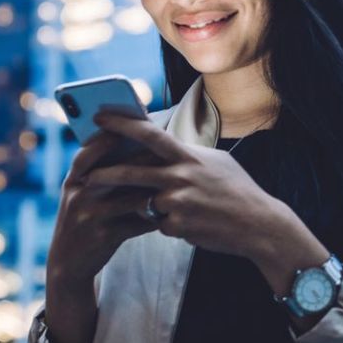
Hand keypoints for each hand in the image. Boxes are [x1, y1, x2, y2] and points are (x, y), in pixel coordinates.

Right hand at [42, 127, 161, 342]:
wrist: (68, 262)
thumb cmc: (84, 219)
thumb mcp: (82, 194)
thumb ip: (100, 171)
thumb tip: (133, 142)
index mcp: (73, 179)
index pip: (90, 151)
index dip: (111, 137)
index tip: (135, 124)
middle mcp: (79, 195)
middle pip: (116, 171)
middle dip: (144, 160)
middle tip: (169, 153)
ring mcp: (91, 216)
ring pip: (131, 197)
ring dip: (155, 190)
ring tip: (177, 182)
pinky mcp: (105, 237)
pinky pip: (137, 222)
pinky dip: (155, 216)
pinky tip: (171, 212)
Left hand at [84, 112, 289, 259]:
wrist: (259, 225)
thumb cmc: (238, 190)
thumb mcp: (215, 162)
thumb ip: (187, 155)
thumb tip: (165, 145)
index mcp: (189, 156)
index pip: (149, 134)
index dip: (122, 124)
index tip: (99, 117)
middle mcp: (181, 176)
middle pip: (132, 171)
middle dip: (105, 173)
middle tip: (84, 174)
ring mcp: (178, 202)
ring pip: (144, 202)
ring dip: (142, 206)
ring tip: (133, 207)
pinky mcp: (178, 226)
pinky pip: (159, 224)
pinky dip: (168, 224)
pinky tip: (191, 225)